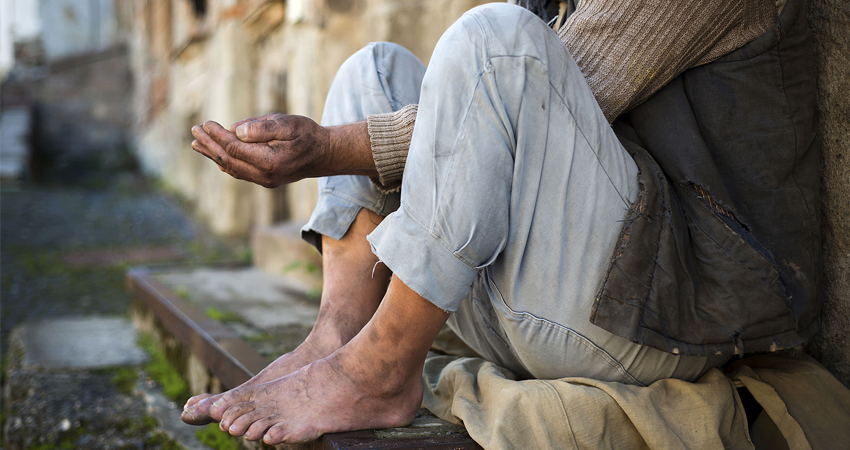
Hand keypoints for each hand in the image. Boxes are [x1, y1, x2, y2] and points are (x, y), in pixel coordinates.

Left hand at [191, 113, 330, 187]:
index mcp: (269, 161)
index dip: (217, 135)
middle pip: (228, 160)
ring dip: (213, 155)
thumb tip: (235, 130)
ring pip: (231, 168)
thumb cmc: (308, 134)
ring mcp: (264, 180)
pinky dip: (225, 162)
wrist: (326, 154)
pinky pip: (240, 172)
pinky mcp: (266, 180)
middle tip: (193, 131)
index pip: (234, 148)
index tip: (205, 123)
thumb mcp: (288, 123)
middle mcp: (264, 175)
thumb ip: (262, 127)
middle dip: (209, 145)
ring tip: (196, 143)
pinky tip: (216, 156)